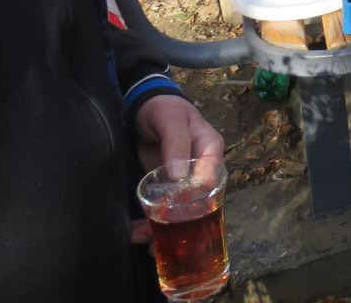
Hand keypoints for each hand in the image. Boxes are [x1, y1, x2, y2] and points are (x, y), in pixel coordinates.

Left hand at [129, 95, 225, 242]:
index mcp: (210, 150)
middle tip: (160, 236)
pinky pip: (164, 208)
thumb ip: (176, 143)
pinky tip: (138, 233)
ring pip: (181, 210)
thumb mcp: (170, 119)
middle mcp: (201, 170)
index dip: (198, 197)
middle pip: (199, 201)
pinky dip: (151, 223)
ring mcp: (183, 181)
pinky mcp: (166, 188)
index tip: (179, 210)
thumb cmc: (163, 109)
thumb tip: (180, 177)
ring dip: (165, 228)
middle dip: (182, 222)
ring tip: (144, 240)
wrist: (144, 110)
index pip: (212, 179)